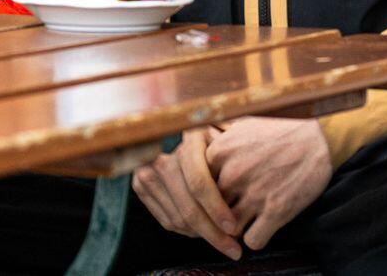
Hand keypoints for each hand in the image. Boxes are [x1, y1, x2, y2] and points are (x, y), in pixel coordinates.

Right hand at [131, 126, 242, 260]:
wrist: (174, 136)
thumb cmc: (214, 144)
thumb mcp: (225, 146)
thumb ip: (231, 166)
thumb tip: (246, 199)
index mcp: (187, 141)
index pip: (199, 183)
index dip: (216, 208)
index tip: (234, 228)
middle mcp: (161, 156)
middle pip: (188, 208)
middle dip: (214, 233)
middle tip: (234, 249)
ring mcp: (146, 172)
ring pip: (179, 219)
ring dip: (203, 235)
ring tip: (224, 241)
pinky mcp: (139, 186)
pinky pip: (168, 221)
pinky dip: (189, 231)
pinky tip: (205, 232)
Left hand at [205, 116, 332, 251]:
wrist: (319, 139)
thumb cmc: (279, 133)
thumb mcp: (241, 128)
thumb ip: (217, 143)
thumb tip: (198, 153)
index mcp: (220, 152)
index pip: (196, 186)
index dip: (204, 194)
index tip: (213, 198)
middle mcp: (233, 173)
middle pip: (210, 209)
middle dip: (218, 215)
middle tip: (227, 216)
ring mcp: (255, 194)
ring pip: (229, 229)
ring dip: (235, 229)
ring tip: (245, 223)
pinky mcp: (276, 211)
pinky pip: (253, 241)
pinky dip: (255, 238)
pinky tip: (261, 228)